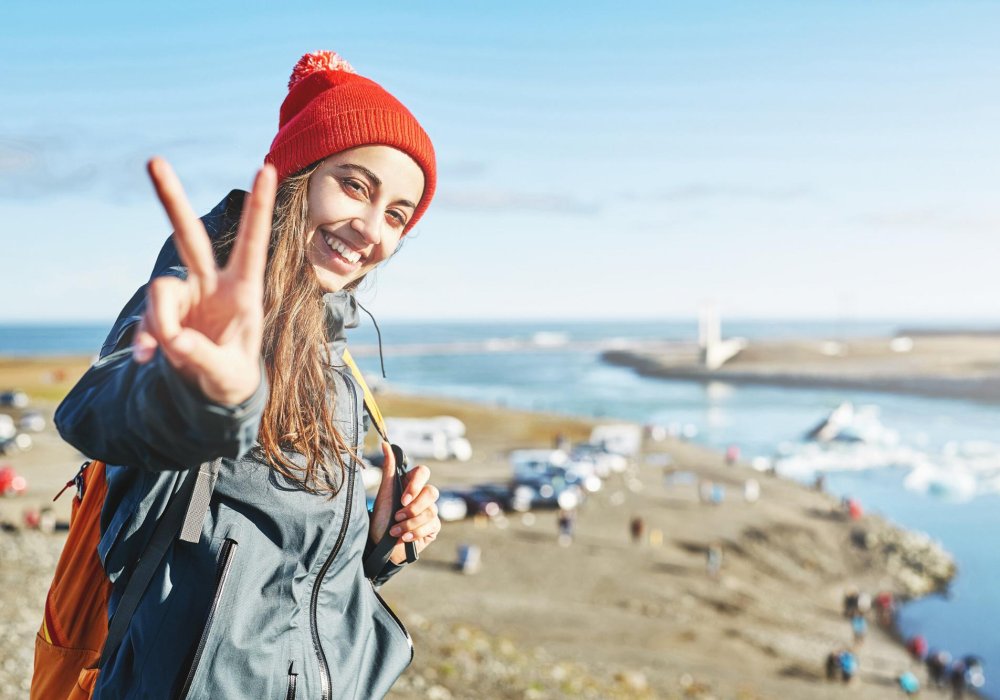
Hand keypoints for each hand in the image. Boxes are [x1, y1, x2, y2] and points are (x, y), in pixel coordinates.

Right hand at [132, 158, 276, 404]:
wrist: (214, 390)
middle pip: (189, 236)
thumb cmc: (233, 375)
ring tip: (169, 351)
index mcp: (243, 290)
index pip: (251, 244)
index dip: (257, 209)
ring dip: (160, 321)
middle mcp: (211, 284)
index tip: (267, 168)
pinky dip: (145, 338)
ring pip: (161, 290)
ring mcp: (184, 295)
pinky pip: (147, 318)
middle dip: (171, 199)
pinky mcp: (162, 311)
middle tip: (153, 161)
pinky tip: (146, 357)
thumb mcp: (229, 374)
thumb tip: (175, 341)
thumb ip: (204, 358)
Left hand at [369, 442, 440, 564]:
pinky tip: (404, 538)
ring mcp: (429, 512)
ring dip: (410, 524)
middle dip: (414, 507)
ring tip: (395, 531)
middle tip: (398, 516)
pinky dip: (415, 533)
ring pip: (430, 512)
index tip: (403, 498)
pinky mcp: (432, 527)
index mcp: (411, 484)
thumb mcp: (384, 493)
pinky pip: (431, 526)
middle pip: (432, 492)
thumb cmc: (380, 518)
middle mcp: (422, 496)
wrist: (380, 546)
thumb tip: (385, 443)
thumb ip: (388, 469)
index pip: (423, 472)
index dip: (416, 485)